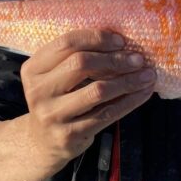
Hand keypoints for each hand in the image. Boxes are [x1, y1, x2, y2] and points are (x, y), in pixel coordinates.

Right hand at [20, 29, 155, 163]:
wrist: (43, 142)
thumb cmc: (57, 100)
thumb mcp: (55, 77)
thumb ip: (75, 58)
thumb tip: (120, 42)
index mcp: (33, 69)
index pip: (67, 44)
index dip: (96, 38)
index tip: (120, 41)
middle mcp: (38, 91)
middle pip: (81, 64)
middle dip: (115, 59)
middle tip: (138, 59)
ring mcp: (52, 114)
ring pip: (98, 90)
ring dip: (128, 81)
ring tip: (147, 75)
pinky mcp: (69, 134)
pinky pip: (107, 114)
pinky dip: (130, 101)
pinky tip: (143, 93)